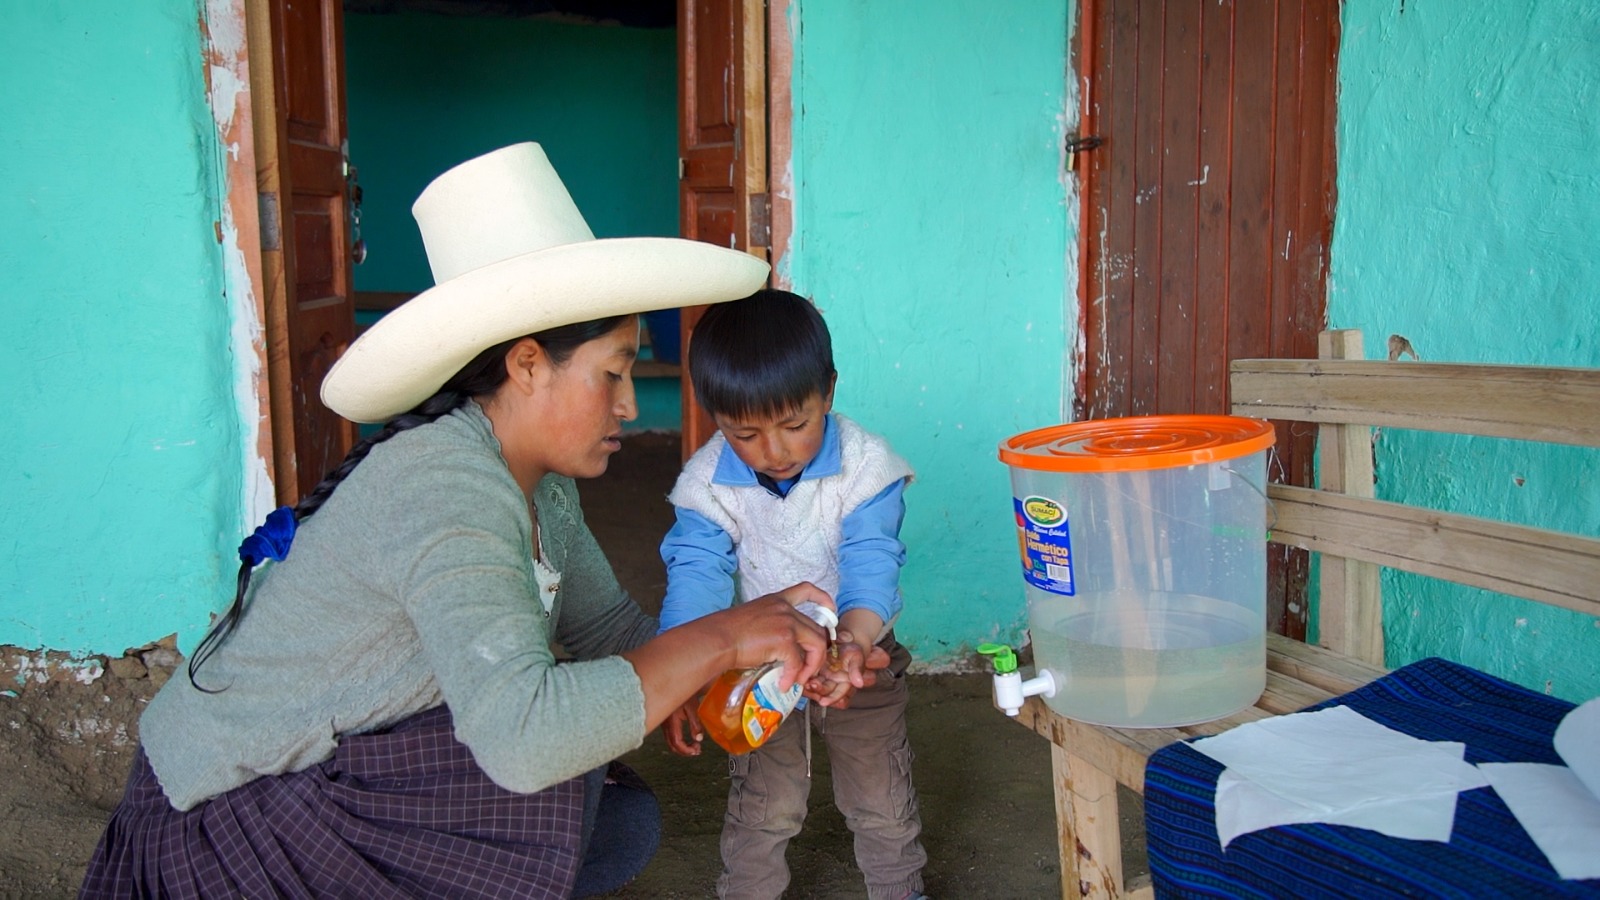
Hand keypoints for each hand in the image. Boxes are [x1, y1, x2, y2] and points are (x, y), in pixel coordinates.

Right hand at [661, 697, 703, 755]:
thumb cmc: (682, 692)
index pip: (676, 742)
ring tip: (694, 746)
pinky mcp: (665, 721)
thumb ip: (695, 724)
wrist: (671, 682)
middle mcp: (665, 725)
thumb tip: (699, 739)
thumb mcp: (692, 707)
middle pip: (672, 745)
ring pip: (670, 741)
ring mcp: (664, 723)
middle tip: (697, 750)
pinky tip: (686, 738)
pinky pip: (669, 736)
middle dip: (685, 751)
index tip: (696, 750)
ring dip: (682, 747)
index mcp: (672, 722)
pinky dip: (678, 741)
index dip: (686, 750)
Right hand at [721, 583, 835, 691]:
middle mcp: (785, 609)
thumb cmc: (726, 633)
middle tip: (808, 670)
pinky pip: (798, 662)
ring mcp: (786, 623)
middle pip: (817, 629)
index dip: (824, 599)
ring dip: (811, 666)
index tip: (831, 610)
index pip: (806, 589)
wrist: (717, 639)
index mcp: (776, 600)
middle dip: (817, 653)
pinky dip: (793, 677)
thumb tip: (779, 651)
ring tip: (799, 680)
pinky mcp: (784, 640)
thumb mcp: (753, 620)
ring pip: (816, 645)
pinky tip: (785, 684)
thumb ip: (771, 627)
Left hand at [804, 629, 891, 708]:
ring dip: (809, 688)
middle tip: (812, 685)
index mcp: (845, 684)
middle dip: (818, 691)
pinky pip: (807, 680)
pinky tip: (800, 677)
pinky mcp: (813, 672)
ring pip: (815, 689)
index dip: (832, 699)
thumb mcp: (857, 657)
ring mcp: (823, 679)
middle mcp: (833, 684)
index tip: (824, 701)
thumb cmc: (852, 649)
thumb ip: (857, 669)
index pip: (840, 697)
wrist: (844, 640)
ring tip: (805, 683)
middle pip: (825, 694)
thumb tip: (859, 683)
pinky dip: (803, 679)